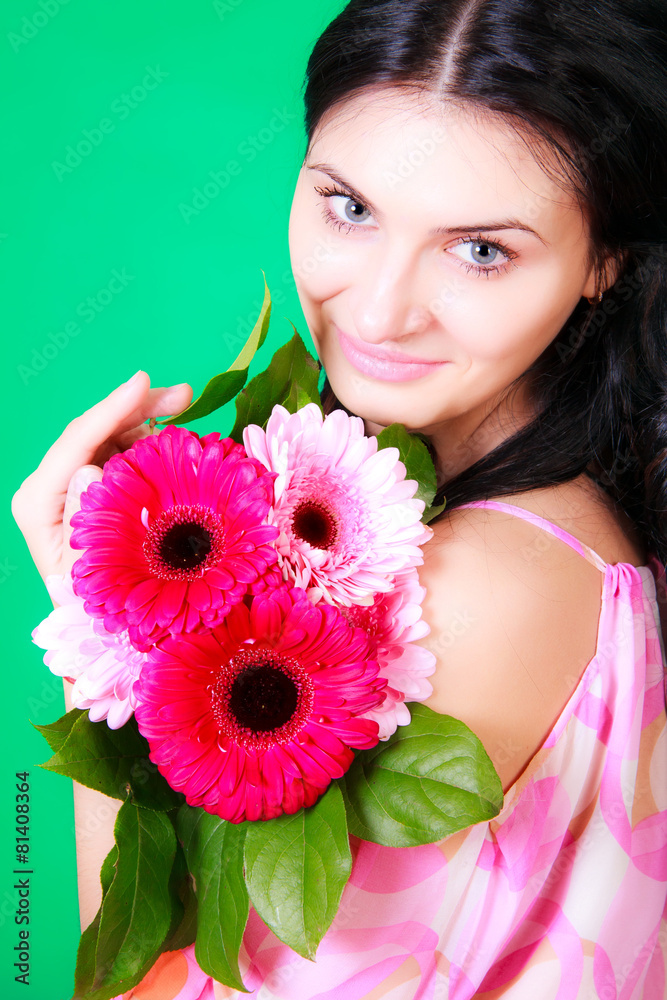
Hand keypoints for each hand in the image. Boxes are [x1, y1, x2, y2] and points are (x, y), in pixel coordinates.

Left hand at [11, 371, 192, 581]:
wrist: (98, 622)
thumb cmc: (96, 600)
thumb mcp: (92, 565)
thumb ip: (88, 514)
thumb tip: (93, 466)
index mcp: (39, 499)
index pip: (78, 440)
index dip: (112, 408)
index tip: (144, 382)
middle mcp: (49, 484)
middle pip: (95, 430)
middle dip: (137, 407)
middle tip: (184, 395)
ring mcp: (70, 483)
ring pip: (109, 436)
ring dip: (148, 421)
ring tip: (185, 413)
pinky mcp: (90, 485)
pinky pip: (119, 451)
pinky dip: (148, 441)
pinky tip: (174, 439)